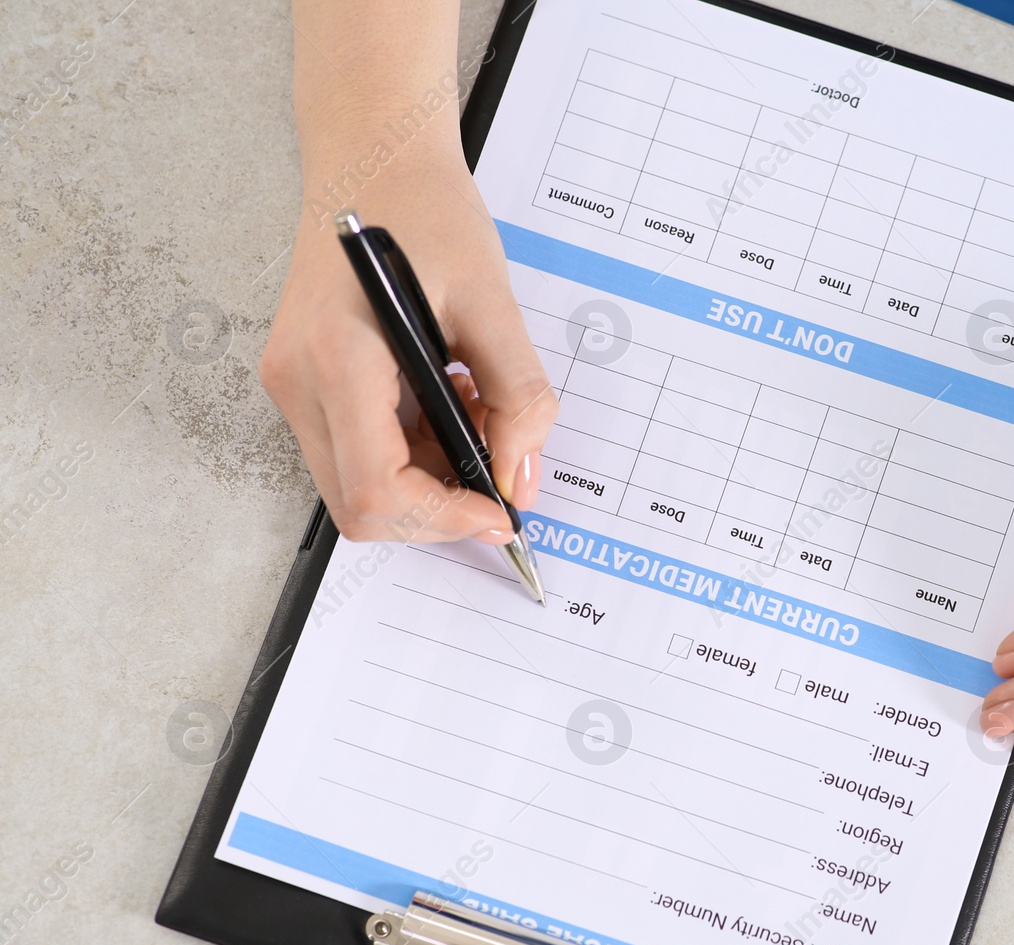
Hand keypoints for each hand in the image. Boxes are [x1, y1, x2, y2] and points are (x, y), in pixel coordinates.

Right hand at [259, 156, 556, 542]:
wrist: (374, 157)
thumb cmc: (426, 212)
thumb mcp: (493, 302)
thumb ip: (517, 397)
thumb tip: (523, 478)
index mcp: (336, 359)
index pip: (376, 492)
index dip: (445, 519)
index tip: (501, 511)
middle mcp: (297, 382)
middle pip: (360, 506)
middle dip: (438, 509)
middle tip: (500, 475)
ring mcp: (292, 385)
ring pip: (359, 485)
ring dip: (429, 477)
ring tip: (475, 412)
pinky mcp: (303, 383)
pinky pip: (358, 451)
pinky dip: (412, 451)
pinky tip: (448, 400)